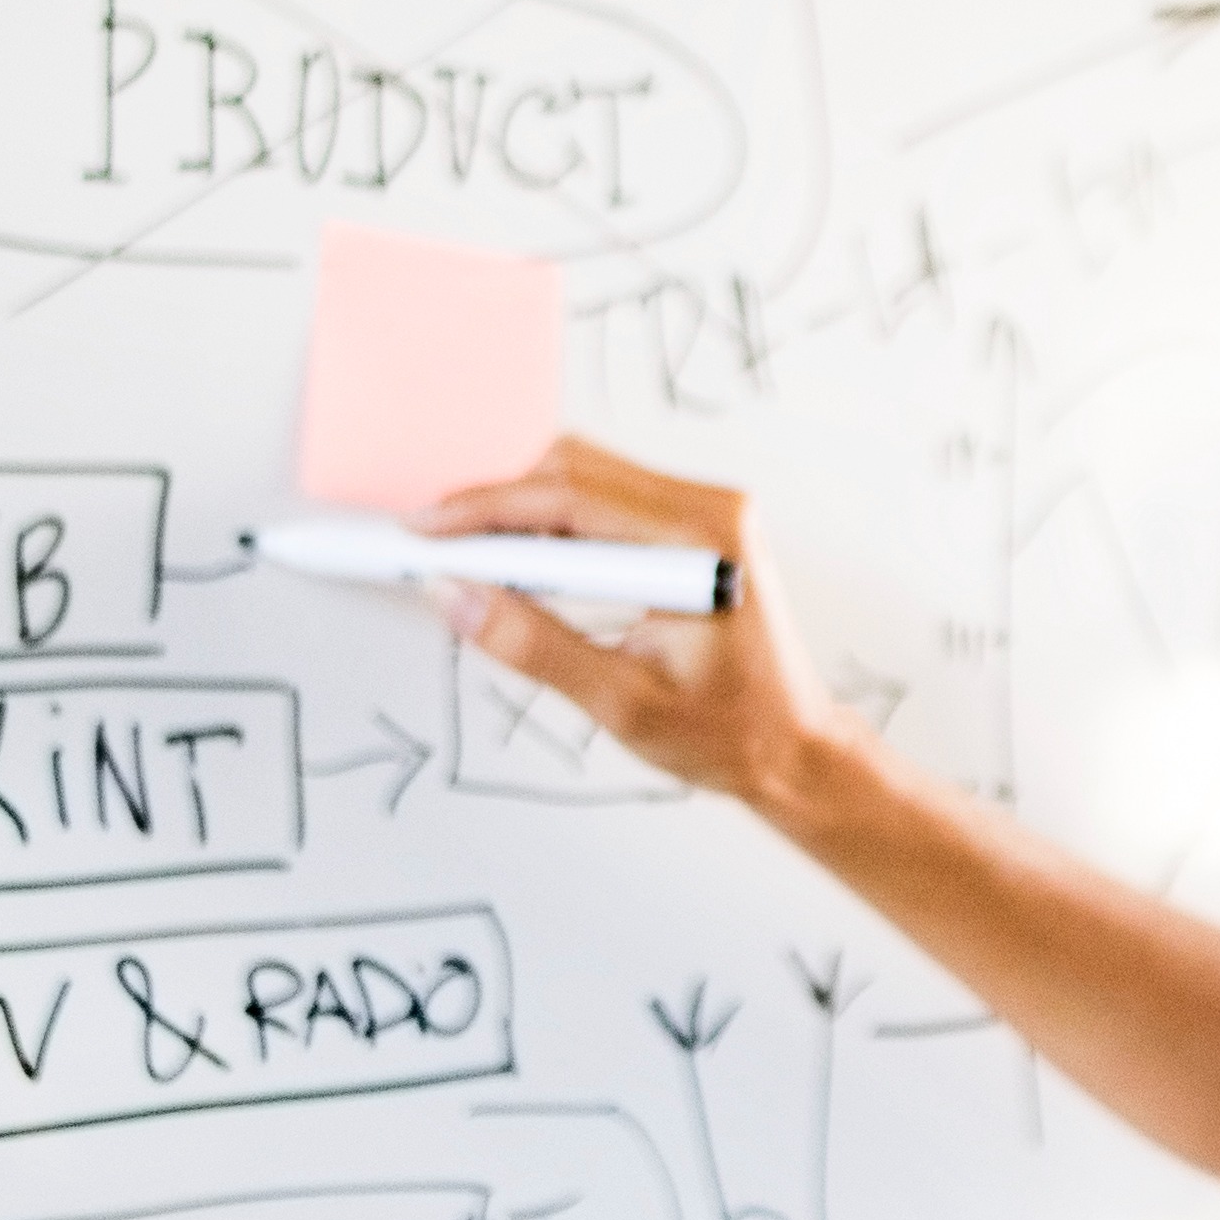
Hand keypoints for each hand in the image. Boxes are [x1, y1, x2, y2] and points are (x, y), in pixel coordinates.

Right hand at [414, 438, 855, 817]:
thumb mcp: (619, 702)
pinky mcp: (696, 526)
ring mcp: (708, 511)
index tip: (425, 530)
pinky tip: (517, 558)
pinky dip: (553, 521)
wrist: (793, 749)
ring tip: (463, 553)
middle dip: (494, 500)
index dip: (485, 509)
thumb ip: (533, 645)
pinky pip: (607, 499)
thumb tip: (456, 597)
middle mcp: (712, 508)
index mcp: (701, 541)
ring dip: (520, 507)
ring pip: (586, 476)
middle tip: (429, 540)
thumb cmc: (730, 734)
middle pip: (574, 469)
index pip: (568, 498)